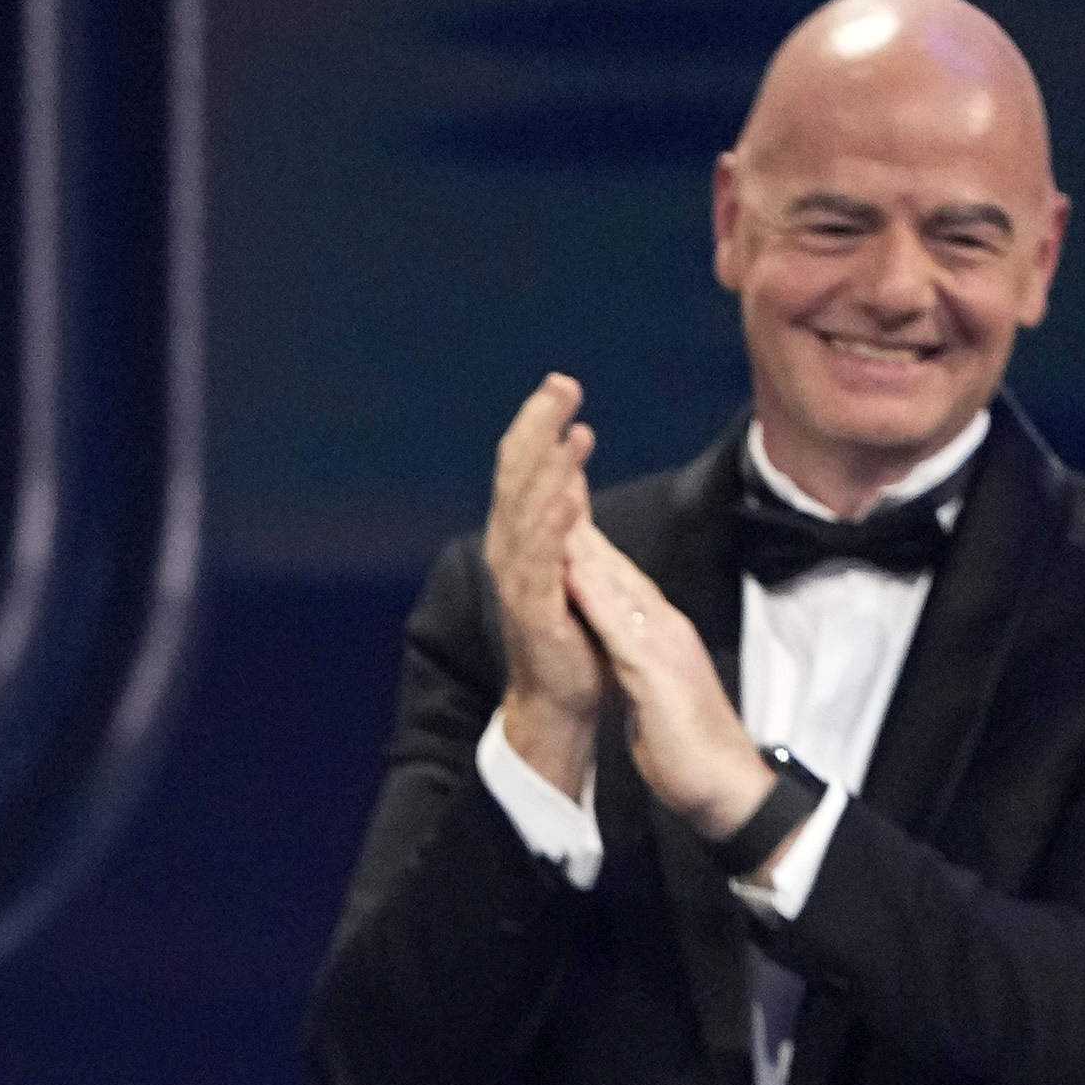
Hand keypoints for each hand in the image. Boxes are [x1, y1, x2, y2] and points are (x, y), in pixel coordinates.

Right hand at [485, 375, 608, 794]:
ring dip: (550, 469)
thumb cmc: (570, 633)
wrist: (560, 701)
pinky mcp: (535, 612)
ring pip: (527, 512)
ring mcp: (519, 582)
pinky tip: (571, 495)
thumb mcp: (570, 561)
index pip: (523, 466)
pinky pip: (542, 561)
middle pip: (517, 476)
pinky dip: (554, 525)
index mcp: (520, 535)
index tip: (562, 383)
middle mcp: (510, 551)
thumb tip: (567, 468)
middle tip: (562, 385)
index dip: (539, 423)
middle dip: (538, 427)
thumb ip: (563, 517)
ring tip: (574, 430)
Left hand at [559, 516, 776, 853]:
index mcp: (655, 631)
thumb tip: (623, 647)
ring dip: (583, 539)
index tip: (546, 496)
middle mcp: (660, 625)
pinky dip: (595, 594)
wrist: (727, 789)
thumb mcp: (652, 690)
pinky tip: (570, 568)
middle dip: (575, 515)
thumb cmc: (687, 747)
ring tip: (550, 493)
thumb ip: (636, 660)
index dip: (577, 534)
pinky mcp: (656, 671)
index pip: (609, 573)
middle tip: (544, 464)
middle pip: (609, 562)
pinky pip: (620, 626)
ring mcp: (661, 644)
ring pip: (614, 581)